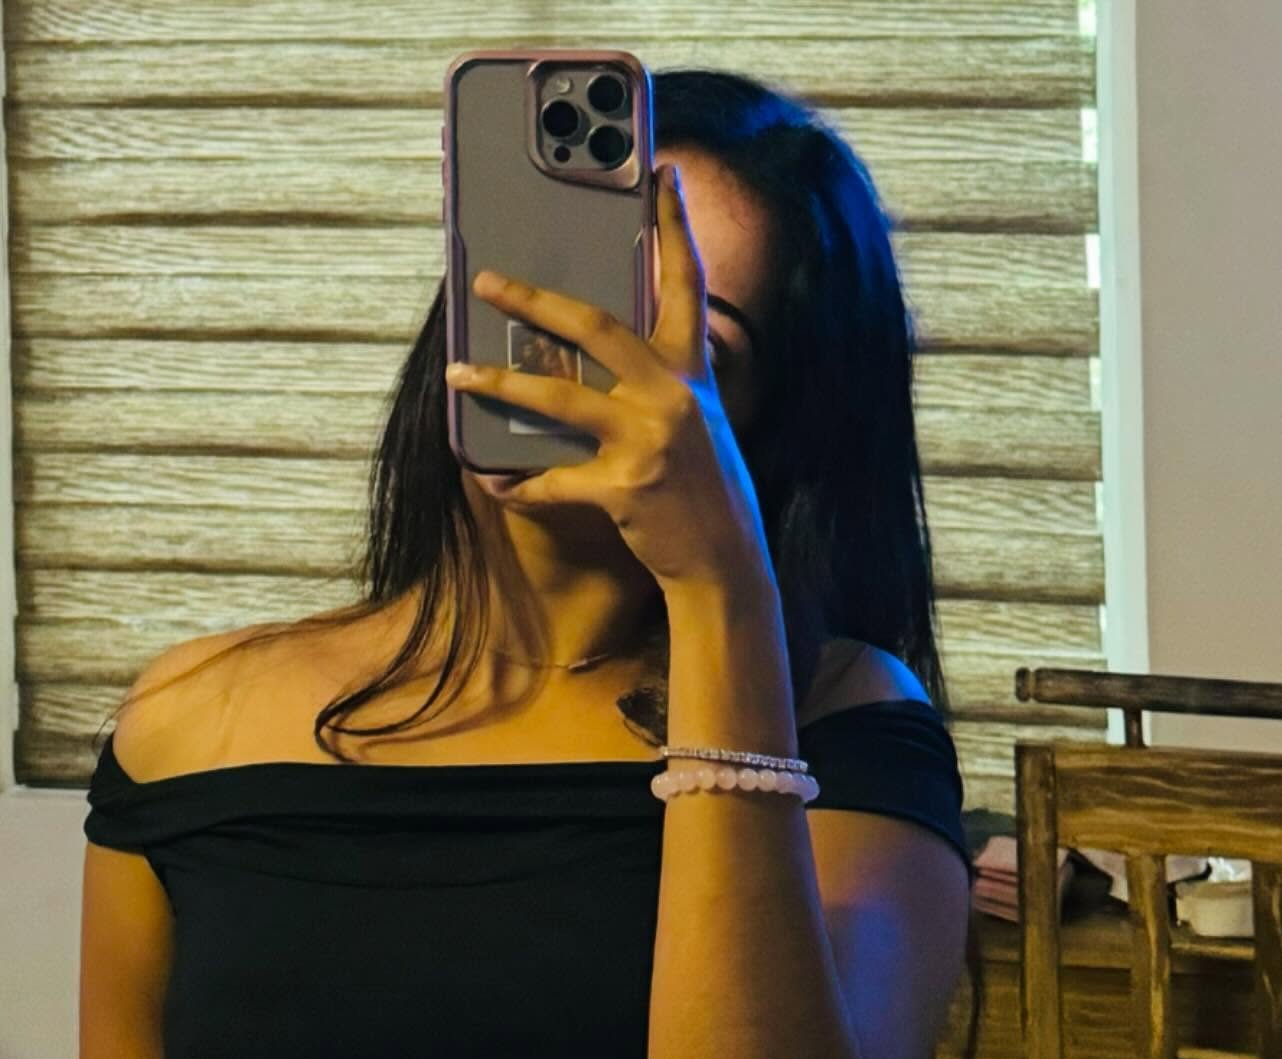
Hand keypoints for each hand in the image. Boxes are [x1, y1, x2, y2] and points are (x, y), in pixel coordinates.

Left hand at [444, 163, 775, 597]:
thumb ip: (662, 388)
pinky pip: (555, 481)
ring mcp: (648, 441)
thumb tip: (598, 364)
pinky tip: (496, 483)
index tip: (661, 173)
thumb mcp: (699, 427)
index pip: (686, 283)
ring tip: (458, 376)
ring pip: (558, 399)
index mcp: (692, 374)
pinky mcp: (625, 488)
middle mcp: (672, 397)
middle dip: (534, 300)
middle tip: (487, 280)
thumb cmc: (708, 495)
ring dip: (500, 386)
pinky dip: (522, 485)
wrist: (727, 565)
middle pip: (595, 327)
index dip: (674, 225)